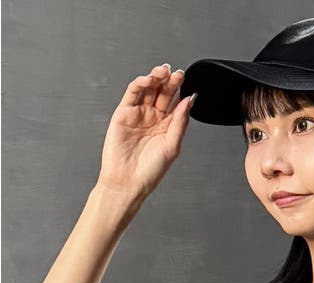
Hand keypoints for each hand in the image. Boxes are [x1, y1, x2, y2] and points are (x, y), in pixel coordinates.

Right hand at [96, 63, 197, 200]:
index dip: (180, 90)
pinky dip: (140, 83)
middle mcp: (152, 118)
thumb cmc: (151, 170)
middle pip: (162, 93)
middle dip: (170, 82)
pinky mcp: (123, 113)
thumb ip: (180, 121)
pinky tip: (149, 80)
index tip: (187, 80)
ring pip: (148, 90)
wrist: (128, 181)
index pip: (175, 103)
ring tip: (164, 71)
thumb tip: (190, 100)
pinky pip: (132, 93)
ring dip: (156, 78)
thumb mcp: (172, 145)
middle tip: (178, 73)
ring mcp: (138, 114)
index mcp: (166, 126)